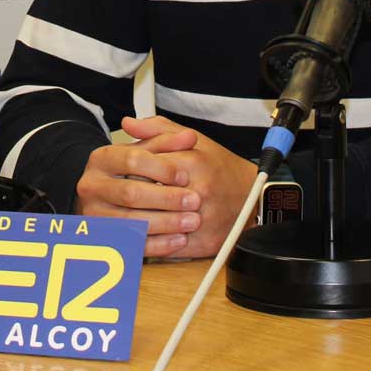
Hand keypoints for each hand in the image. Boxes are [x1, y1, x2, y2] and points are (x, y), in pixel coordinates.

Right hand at [74, 116, 201, 257]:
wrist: (105, 198)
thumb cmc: (130, 172)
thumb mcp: (145, 151)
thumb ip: (166, 141)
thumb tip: (189, 137)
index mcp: (101, 159)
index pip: (131, 160)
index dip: (161, 168)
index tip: (185, 176)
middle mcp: (92, 186)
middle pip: (131, 193)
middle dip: (167, 198)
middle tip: (194, 200)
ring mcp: (95, 215)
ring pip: (132, 221)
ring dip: (166, 222)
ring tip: (192, 221)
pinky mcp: (103, 239)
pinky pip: (132, 245)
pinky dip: (158, 244)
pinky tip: (179, 240)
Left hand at [128, 115, 259, 259]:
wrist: (252, 198)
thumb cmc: (220, 168)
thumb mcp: (192, 140)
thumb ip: (158, 130)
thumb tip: (128, 123)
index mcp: (192, 162)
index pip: (143, 166)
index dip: (126, 171)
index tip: (120, 173)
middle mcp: (197, 191)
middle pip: (145, 196)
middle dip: (127, 197)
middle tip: (118, 196)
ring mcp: (200, 219)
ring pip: (152, 224)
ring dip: (134, 221)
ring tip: (124, 214)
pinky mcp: (202, 243)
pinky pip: (166, 247)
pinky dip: (150, 243)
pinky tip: (140, 235)